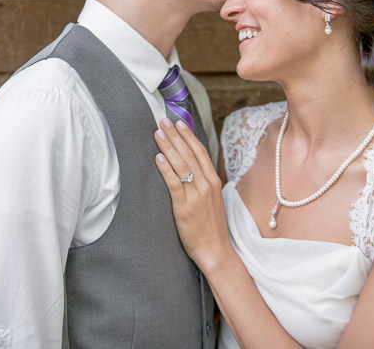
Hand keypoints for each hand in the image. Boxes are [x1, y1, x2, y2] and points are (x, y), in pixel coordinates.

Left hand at [154, 118, 229, 269]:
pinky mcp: (185, 208)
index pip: (200, 152)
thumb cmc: (211, 226)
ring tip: (158, 134)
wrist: (215, 250)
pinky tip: (158, 158)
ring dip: (168, 147)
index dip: (188, 136)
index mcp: (213, 181)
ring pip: (181, 165)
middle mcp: (206, 185)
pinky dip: (166, 169)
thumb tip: (191, 166)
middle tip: (163, 121)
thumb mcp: (213, 199)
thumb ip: (203, 182)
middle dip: (175, 136)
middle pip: (189, 154)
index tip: (178, 122)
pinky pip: (174, 184)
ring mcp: (196, 196)